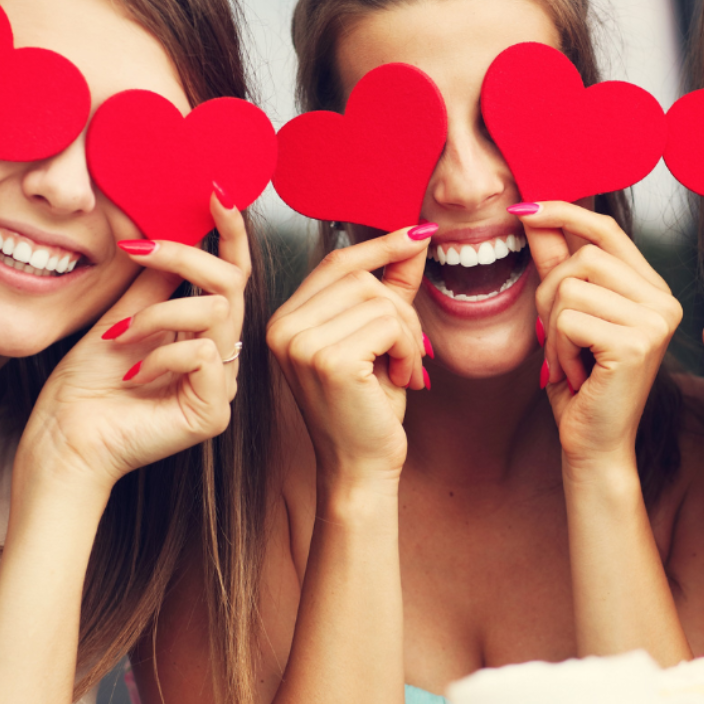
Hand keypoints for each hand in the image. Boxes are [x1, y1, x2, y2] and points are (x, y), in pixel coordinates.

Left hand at [17, 195, 248, 493]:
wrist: (64, 440)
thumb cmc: (84, 386)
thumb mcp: (121, 313)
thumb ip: (155, 279)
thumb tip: (173, 227)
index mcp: (202, 332)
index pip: (231, 274)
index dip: (231, 232)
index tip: (215, 192)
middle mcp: (219, 356)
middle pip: (232, 284)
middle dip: (185, 257)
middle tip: (138, 248)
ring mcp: (221, 385)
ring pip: (217, 314)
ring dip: (157, 315)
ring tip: (119, 336)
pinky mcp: (213, 412)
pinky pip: (205, 355)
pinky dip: (162, 355)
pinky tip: (132, 374)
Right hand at [265, 226, 430, 481]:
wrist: (360, 469)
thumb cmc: (367, 410)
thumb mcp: (377, 340)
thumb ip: (389, 289)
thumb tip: (413, 239)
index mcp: (286, 320)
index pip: (337, 262)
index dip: (381, 246)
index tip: (420, 234)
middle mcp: (283, 328)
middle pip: (363, 278)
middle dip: (402, 310)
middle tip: (411, 352)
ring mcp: (302, 344)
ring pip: (380, 300)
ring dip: (409, 334)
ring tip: (404, 368)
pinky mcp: (329, 360)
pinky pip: (390, 324)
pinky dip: (409, 349)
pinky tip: (402, 379)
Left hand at [513, 202, 681, 467]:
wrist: (593, 443)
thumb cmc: (580, 383)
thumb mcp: (565, 316)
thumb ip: (555, 265)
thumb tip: (534, 215)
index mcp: (651, 289)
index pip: (607, 230)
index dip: (564, 213)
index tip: (523, 209)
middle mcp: (663, 301)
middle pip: (583, 256)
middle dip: (549, 293)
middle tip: (556, 338)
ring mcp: (655, 321)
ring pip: (571, 287)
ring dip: (552, 327)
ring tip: (569, 359)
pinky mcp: (636, 343)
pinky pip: (569, 319)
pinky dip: (557, 348)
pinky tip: (575, 373)